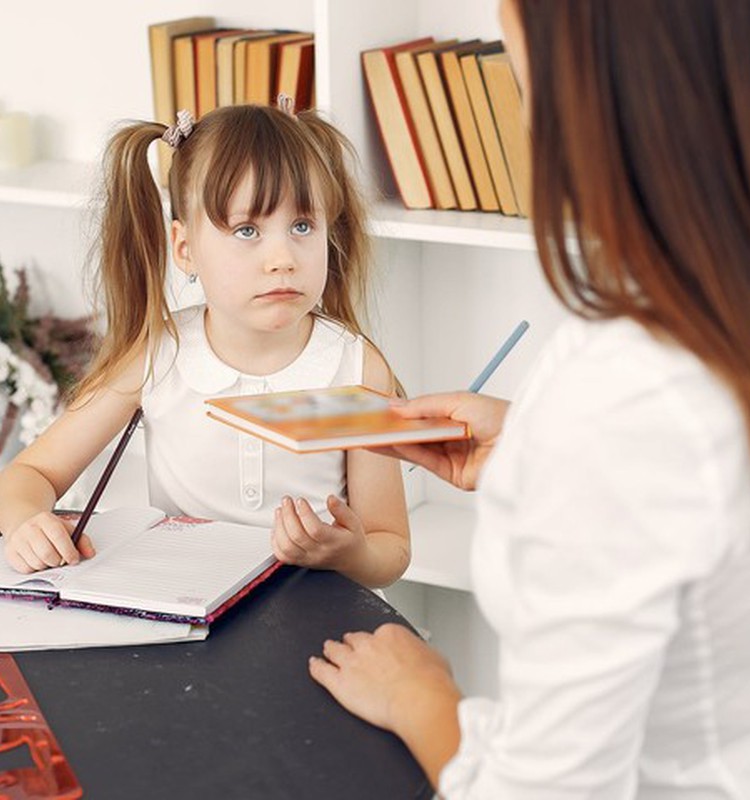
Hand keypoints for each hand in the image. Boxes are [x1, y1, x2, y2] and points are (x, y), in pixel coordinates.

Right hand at [3, 512, 94, 572]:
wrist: (24, 522)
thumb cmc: (48, 528)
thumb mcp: (67, 528)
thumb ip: (82, 540)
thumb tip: (90, 553)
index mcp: (46, 519)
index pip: (58, 536)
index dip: (68, 551)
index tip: (74, 559)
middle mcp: (30, 528)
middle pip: (47, 553)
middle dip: (58, 561)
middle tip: (62, 561)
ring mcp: (18, 540)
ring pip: (37, 563)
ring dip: (47, 565)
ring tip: (50, 558)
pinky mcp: (10, 552)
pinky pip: (26, 569)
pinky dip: (35, 569)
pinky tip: (38, 560)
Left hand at [271, 494, 367, 573]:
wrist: (351, 560)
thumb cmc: (351, 541)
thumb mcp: (353, 522)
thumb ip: (341, 510)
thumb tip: (330, 499)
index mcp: (334, 542)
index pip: (315, 529)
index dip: (305, 513)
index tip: (300, 500)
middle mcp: (319, 553)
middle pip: (297, 536)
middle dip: (288, 515)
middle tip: (287, 501)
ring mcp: (308, 559)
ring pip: (286, 547)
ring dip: (279, 527)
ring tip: (280, 511)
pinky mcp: (300, 562)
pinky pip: (282, 556)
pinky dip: (275, 541)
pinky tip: (278, 527)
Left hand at [309, 623, 460, 734]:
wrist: (420, 700)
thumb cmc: (430, 682)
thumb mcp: (435, 658)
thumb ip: (422, 653)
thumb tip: (425, 658)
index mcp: (390, 634)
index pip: (378, 634)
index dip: (376, 642)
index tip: (378, 648)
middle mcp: (368, 645)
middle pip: (354, 639)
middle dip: (352, 643)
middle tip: (350, 645)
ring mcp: (352, 662)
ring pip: (335, 651)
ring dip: (331, 649)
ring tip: (327, 649)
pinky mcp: (340, 683)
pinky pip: (322, 671)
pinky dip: (316, 667)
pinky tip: (314, 665)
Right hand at [373, 392, 509, 490]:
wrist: (521, 444)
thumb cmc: (501, 417)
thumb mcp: (459, 401)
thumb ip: (425, 405)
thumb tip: (397, 406)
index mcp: (459, 415)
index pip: (423, 414)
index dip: (402, 411)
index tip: (380, 409)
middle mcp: (455, 436)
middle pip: (417, 433)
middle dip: (394, 427)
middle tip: (369, 423)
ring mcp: (454, 456)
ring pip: (417, 448)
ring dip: (394, 441)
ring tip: (371, 434)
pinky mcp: (454, 475)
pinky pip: (425, 461)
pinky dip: (407, 452)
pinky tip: (391, 442)